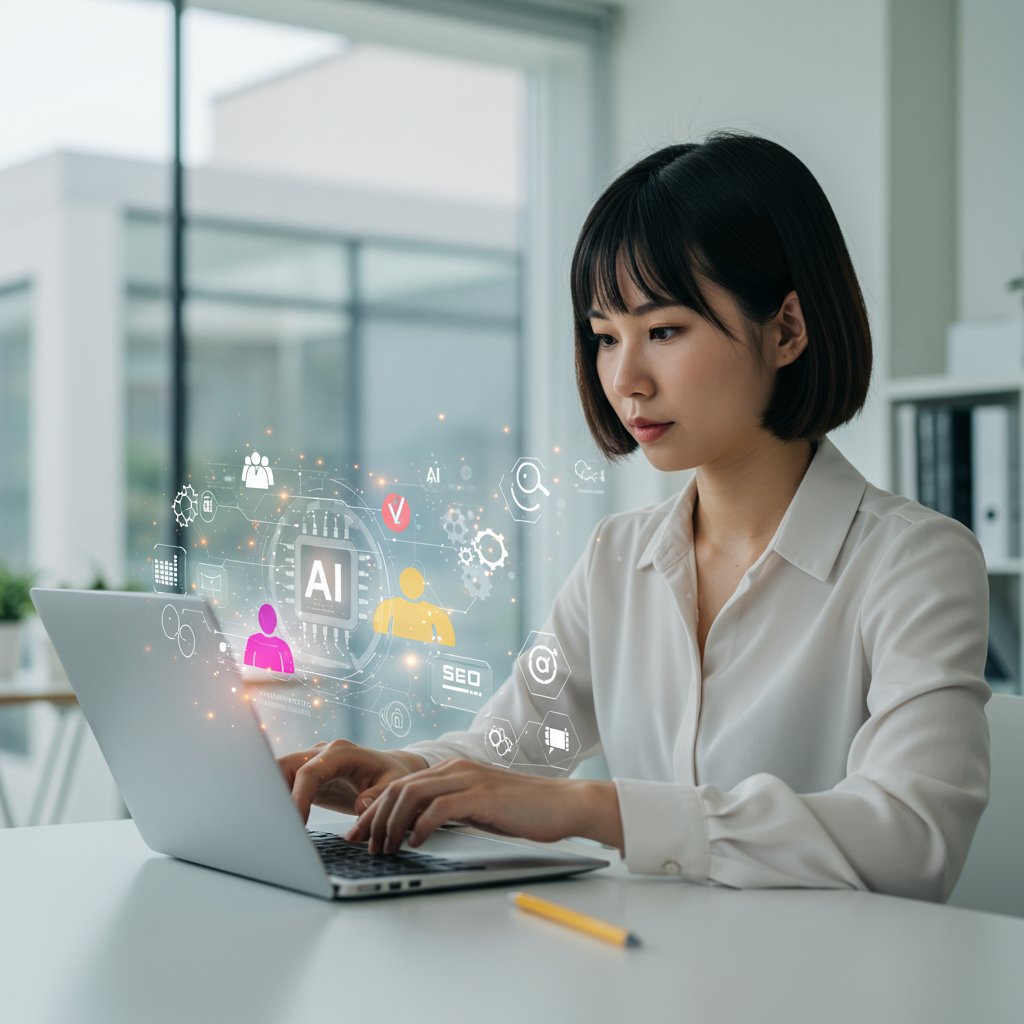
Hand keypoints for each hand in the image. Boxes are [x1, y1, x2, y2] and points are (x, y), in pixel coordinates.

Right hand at [277, 740, 428, 823]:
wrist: (393, 768)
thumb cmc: (393, 775)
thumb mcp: (394, 785)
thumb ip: (379, 796)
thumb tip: (361, 806)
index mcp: (342, 752)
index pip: (310, 771)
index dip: (299, 797)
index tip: (297, 823)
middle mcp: (322, 752)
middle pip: (285, 766)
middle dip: (273, 792)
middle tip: (273, 824)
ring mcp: (313, 761)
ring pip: (279, 772)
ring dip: (271, 794)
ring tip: (269, 823)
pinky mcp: (308, 775)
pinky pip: (285, 782)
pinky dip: (278, 799)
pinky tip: (276, 819)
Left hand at [344, 757, 623, 854]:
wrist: (562, 804)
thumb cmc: (523, 810)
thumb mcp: (477, 807)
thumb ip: (449, 809)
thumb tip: (415, 827)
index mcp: (453, 769)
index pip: (401, 785)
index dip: (375, 809)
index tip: (359, 833)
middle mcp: (456, 768)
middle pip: (398, 788)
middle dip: (374, 818)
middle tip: (364, 845)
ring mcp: (468, 779)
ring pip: (412, 795)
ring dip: (392, 824)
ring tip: (386, 849)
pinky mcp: (481, 795)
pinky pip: (440, 807)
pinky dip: (421, 825)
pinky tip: (414, 843)